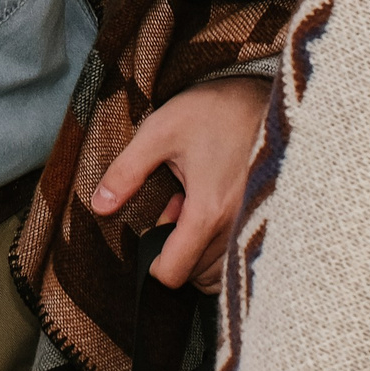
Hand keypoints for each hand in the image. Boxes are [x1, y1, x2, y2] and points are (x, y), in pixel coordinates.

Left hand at [90, 75, 269, 292]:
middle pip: (197, 274)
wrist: (270, 96)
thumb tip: (99, 205)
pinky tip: (214, 206)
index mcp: (207, 212)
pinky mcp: (269, 219)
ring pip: (221, 270)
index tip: (149, 237)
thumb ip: (127, 170)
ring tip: (192, 204)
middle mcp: (237, 228)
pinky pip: (241, 255)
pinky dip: (222, 246)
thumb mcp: (161, 131)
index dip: (152, 263)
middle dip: (176, 250)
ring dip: (199, 249)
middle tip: (172, 207)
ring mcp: (256, 226)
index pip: (175, 272)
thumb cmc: (216, 110)